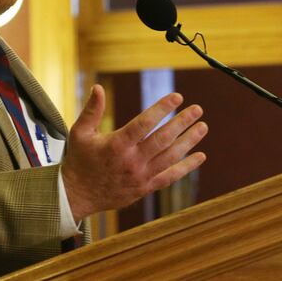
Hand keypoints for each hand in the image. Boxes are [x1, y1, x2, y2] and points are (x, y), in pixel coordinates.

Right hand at [61, 85, 207, 222]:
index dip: (162, 108)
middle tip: (197, 109)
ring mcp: (141, 176)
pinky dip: (187, 167)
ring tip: (203, 127)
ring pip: (171, 157)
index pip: (145, 123)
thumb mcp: (80, 132)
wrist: (78, 195)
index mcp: (117, 145)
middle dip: (182, 122)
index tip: (177, 97)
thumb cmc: (79, 159)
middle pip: (163, 139)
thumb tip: (97, 87)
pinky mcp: (145, 188)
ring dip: (189, 141)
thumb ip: (92, 110)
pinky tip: (200, 156)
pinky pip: (170, 177)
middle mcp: (132, 161)